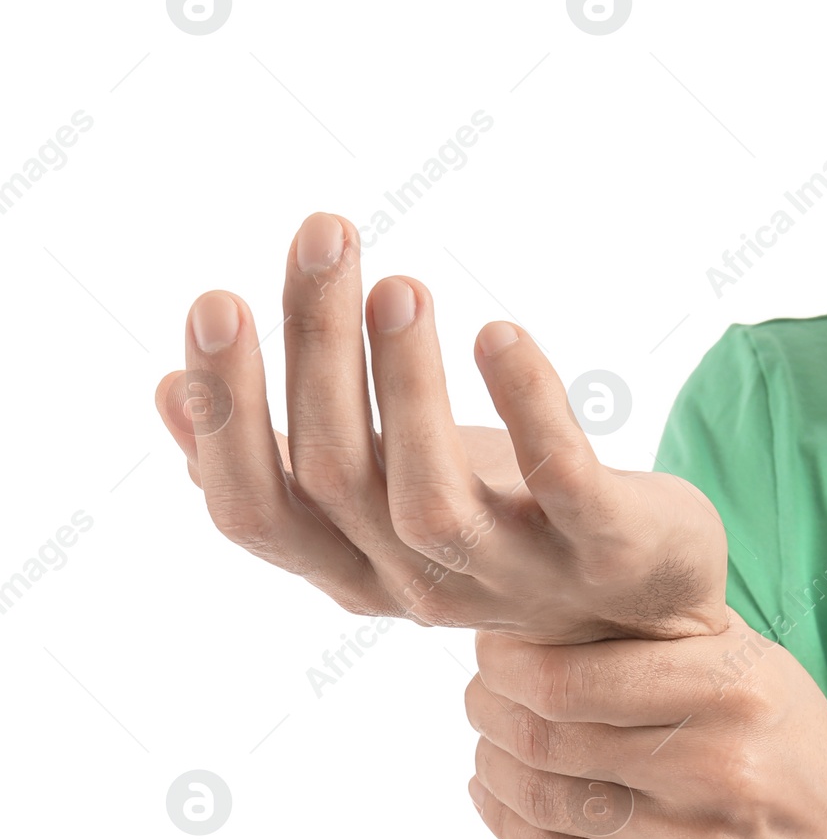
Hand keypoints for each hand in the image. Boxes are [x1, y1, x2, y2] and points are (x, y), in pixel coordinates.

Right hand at [154, 211, 727, 642]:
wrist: (649, 604)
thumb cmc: (502, 530)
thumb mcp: (385, 498)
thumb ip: (289, 461)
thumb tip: (165, 391)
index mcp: (352, 570)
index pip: (254, 511)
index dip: (225, 415)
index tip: (217, 301)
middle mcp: (419, 585)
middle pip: (335, 477)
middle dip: (316, 349)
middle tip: (322, 234)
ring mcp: (514, 575)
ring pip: (428, 496)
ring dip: (408, 384)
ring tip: (401, 283)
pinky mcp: (603, 548)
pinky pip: (560, 480)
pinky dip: (529, 403)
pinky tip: (500, 334)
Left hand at [463, 608, 826, 838]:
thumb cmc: (809, 766)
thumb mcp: (767, 678)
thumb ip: (675, 641)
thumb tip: (558, 602)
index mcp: (737, 692)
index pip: (573, 674)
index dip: (507, 662)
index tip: (493, 651)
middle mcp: (718, 771)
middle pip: (546, 736)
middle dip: (488, 710)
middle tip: (477, 696)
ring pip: (543, 801)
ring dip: (492, 766)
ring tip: (489, 745)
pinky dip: (509, 824)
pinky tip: (501, 799)